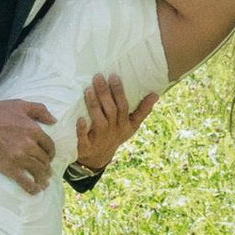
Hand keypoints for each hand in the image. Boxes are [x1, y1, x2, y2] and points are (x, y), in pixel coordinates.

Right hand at [0, 92, 56, 195]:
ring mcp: (19, 157)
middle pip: (44, 161)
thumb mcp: (21, 105)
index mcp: (34, 130)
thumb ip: (40, 111)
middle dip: (46, 168)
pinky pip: (24, 181)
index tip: (48, 158)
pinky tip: (34, 191)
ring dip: (42, 180)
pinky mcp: (8, 167)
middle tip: (46, 174)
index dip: (50, 154)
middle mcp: (30, 144)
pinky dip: (31, 188)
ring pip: (37, 172)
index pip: (49, 146)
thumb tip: (54, 120)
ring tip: (42, 184)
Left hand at [69, 71, 154, 187]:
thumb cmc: (115, 135)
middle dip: (105, 93)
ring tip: (88, 90)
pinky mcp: (86, 146)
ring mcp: (100, 138)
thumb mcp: (132, 125)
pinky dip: (82, 129)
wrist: (98, 158)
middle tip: (98, 77)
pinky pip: (84, 138)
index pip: (123, 106)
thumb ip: (143, 110)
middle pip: (110, 110)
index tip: (114, 76)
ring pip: (98, 120)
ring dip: (93, 105)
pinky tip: (79, 118)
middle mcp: (113, 130)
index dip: (119, 92)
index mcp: (124, 124)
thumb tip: (155, 94)